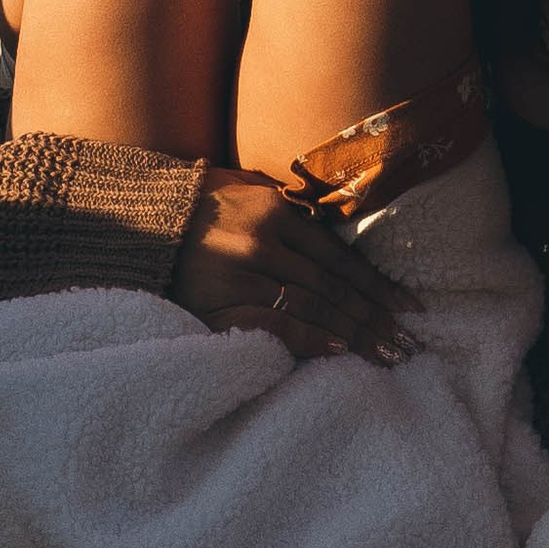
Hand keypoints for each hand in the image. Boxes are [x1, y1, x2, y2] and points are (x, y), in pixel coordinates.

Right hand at [169, 170, 409, 363]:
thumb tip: (335, 234)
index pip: (340, 257)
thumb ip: (289, 211)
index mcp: (276, 212)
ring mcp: (241, 275)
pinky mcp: (220, 304)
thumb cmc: (199, 208)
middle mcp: (264, 242)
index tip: (408, 307)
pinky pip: (276, 324)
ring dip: (354, 334)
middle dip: (376, 318)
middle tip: (409, 342)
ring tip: (385, 355)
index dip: (378, 285)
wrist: (140, 224)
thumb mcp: (247, 192)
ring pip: (313, 307)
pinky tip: (338, 349)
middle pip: (334, 287)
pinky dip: (309, 338)